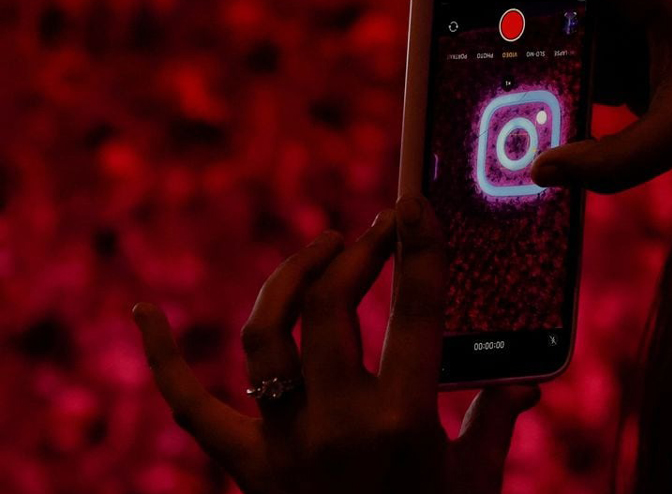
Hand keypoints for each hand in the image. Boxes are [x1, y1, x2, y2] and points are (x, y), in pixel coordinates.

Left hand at [133, 196, 538, 493]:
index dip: (418, 250)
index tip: (413, 206)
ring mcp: (284, 442)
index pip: (416, 313)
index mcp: (402, 421)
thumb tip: (525, 383)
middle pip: (331, 307)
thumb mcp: (474, 482)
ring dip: (288, 279)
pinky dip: (163, 357)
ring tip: (320, 250)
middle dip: (355, 254)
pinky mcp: (245, 465)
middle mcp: (337, 423)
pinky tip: (144, 311)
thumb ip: (496, 420)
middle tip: (375, 230)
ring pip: (266, 334)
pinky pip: (189, 405)